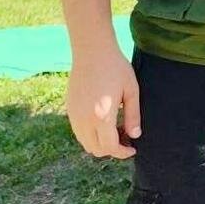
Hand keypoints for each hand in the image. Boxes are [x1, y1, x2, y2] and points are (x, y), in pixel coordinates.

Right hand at [66, 41, 140, 158]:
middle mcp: (84, 120)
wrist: (92, 51)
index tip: (133, 148)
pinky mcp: (69, 110)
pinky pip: (79, 132)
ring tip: (116, 129)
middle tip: (126, 137)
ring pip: (85, 143)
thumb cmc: (116, 68)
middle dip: (112, 149)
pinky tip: (103, 122)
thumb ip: (133, 115)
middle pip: (96, 149)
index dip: (122, 152)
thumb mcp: (131, 90)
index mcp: (102, 116)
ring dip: (100, 143)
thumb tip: (135, 135)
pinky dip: (91, 135)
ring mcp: (74, 115)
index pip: (109, 147)